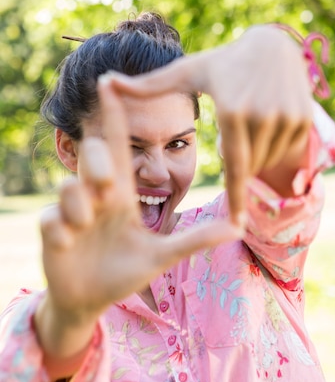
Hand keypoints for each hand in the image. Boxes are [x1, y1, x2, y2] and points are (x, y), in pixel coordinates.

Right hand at [37, 80, 240, 359]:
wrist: (91, 300)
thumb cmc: (124, 272)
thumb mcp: (161, 255)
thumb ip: (195, 239)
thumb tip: (237, 226)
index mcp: (121, 195)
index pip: (119, 147)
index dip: (114, 115)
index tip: (109, 81)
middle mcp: (95, 197)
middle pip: (92, 155)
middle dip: (98, 162)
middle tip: (108, 185)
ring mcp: (71, 212)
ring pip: (69, 186)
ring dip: (79, 206)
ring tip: (88, 226)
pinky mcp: (52, 232)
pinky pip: (51, 218)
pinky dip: (60, 229)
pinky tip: (68, 243)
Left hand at [109, 25, 312, 224]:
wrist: (273, 46)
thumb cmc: (222, 64)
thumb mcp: (187, 73)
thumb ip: (146, 87)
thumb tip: (105, 82)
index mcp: (232, 110)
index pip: (232, 166)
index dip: (234, 198)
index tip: (236, 225)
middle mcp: (262, 115)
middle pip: (250, 165)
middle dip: (240, 166)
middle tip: (235, 141)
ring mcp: (287, 117)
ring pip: (268, 160)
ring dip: (257, 157)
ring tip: (249, 127)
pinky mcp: (304, 118)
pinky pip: (288, 150)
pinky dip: (276, 148)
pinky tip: (268, 124)